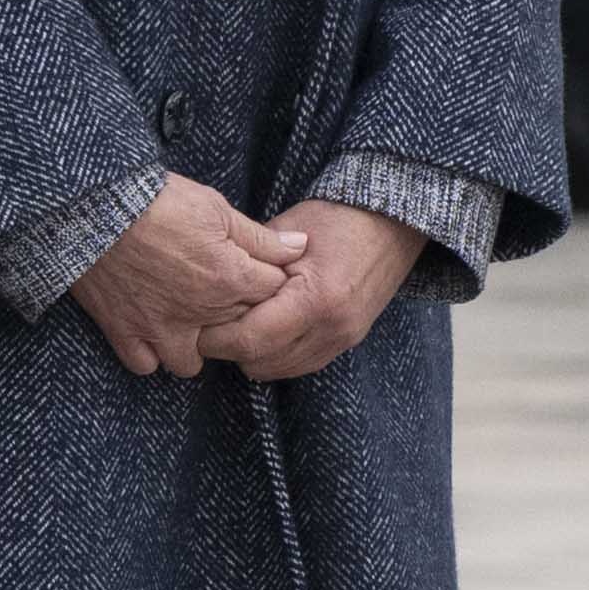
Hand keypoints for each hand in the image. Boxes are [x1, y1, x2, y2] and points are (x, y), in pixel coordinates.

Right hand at [66, 174, 299, 381]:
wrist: (93, 207)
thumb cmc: (156, 200)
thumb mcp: (215, 207)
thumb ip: (261, 237)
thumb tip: (301, 246)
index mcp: (230, 278)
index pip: (273, 292)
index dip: (268, 277)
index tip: (256, 267)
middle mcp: (201, 313)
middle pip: (238, 328)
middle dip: (237, 311)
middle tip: (221, 286)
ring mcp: (160, 328)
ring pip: (194, 362)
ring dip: (196, 345)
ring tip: (189, 319)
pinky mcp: (124, 332)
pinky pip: (146, 365)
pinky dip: (151, 353)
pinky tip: (153, 331)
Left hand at [219, 196, 428, 380]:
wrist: (393, 224)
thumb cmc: (337, 219)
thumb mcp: (288, 232)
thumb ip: (250, 263)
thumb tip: (210, 288)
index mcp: (316, 299)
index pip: (249, 340)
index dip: (214, 338)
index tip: (195, 324)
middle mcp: (332, 328)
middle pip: (260, 362)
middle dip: (229, 348)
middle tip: (211, 323)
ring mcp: (344, 338)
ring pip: (279, 370)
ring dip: (253, 353)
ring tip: (238, 323)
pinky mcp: (349, 341)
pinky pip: (301, 364)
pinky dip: (277, 354)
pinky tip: (265, 329)